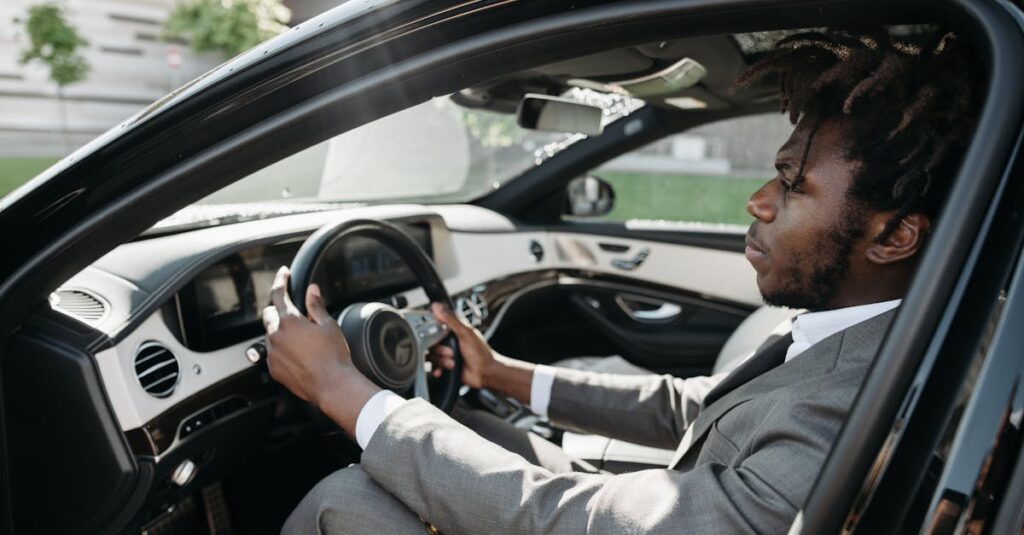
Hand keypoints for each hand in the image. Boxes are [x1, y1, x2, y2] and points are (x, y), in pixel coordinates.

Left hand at [262, 267, 379, 432]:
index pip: (278, 294)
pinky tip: (298, 355)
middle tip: (296, 316)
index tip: (283, 274)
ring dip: (281, 332)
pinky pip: (272, 353)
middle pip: (269, 314)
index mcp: (290, 321)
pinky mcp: (273, 368)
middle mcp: (276, 336)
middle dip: (279, 311)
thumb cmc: (333, 357)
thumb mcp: (329, 325)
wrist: (332, 385)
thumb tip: (312, 290)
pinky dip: (281, 350)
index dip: (281, 280)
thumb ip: (316, 305)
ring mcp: (273, 353)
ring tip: (301, 340)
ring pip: (270, 334)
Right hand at [428, 303, 499, 388]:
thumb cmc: (481, 353)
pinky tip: (442, 370)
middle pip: (431, 343)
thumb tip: (437, 306)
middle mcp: (449, 342)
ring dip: (442, 360)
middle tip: (451, 352)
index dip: (432, 332)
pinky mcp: (446, 366)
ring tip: (453, 362)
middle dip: (440, 350)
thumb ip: (451, 319)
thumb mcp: (465, 333)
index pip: (435, 327)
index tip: (436, 337)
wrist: (485, 373)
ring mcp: (447, 354)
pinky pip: (434, 367)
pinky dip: (437, 369)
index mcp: (454, 331)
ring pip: (433, 356)